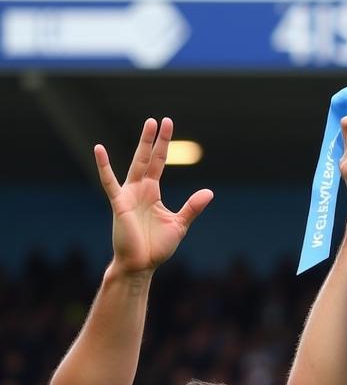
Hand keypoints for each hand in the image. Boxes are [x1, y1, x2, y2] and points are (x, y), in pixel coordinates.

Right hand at [94, 118, 212, 276]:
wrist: (141, 265)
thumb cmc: (156, 247)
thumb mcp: (179, 225)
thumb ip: (192, 207)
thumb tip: (209, 192)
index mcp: (152, 193)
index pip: (159, 163)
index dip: (164, 145)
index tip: (168, 125)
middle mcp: (139, 190)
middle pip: (149, 159)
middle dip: (155, 140)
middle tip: (160, 120)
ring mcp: (128, 195)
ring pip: (136, 164)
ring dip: (143, 145)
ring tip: (148, 125)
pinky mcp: (119, 204)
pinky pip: (109, 182)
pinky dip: (104, 166)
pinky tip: (99, 149)